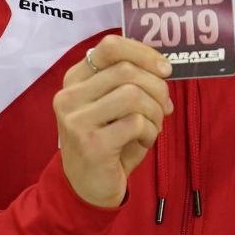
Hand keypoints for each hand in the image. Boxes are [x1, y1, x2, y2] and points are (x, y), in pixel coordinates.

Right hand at [54, 35, 173, 208]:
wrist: (88, 187)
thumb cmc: (109, 141)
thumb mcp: (116, 106)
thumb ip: (132, 82)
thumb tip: (163, 70)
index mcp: (75, 80)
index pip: (110, 47)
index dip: (143, 52)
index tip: (165, 69)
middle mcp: (69, 96)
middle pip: (127, 70)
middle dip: (157, 88)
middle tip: (164, 107)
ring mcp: (76, 120)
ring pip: (133, 95)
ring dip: (155, 112)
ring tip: (153, 126)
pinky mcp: (90, 143)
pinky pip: (136, 122)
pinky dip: (151, 131)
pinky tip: (145, 141)